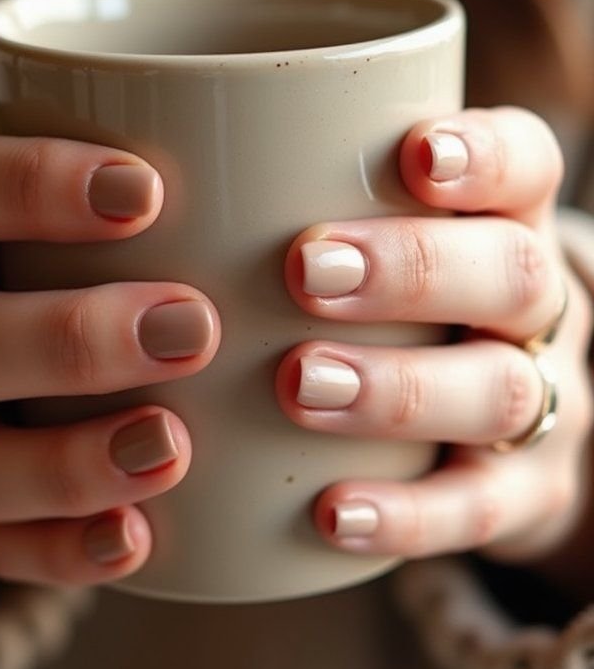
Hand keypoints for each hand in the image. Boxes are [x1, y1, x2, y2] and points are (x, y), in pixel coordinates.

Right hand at [0, 136, 219, 587]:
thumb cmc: (23, 249)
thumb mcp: (38, 195)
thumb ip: (120, 178)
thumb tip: (294, 150)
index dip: (30, 188)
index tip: (148, 190)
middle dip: (71, 341)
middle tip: (194, 329)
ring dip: (70, 462)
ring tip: (174, 447)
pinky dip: (67, 550)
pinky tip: (139, 538)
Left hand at [276, 108, 593, 566]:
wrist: (495, 436)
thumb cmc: (391, 306)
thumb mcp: (371, 236)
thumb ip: (294, 200)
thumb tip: (129, 170)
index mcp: (505, 220)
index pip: (528, 164)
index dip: (486, 155)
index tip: (414, 153)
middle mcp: (532, 308)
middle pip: (515, 274)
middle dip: (413, 270)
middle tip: (305, 271)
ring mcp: (538, 405)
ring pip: (500, 391)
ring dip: (399, 389)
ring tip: (301, 385)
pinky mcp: (515, 500)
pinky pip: (475, 511)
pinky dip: (405, 513)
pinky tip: (331, 515)